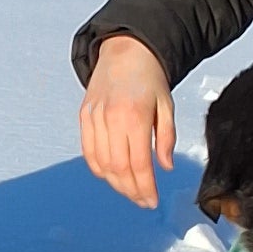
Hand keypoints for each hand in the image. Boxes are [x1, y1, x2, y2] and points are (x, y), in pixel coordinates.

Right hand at [79, 35, 175, 208]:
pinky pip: (88, 151)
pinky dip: (98, 168)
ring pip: (102, 163)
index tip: (152, 200)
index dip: (145, 187)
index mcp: (135, 115)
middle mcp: (111, 118)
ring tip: (130, 191)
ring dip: (116, 183)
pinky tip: (111, 176)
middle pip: (119, 168)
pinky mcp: (85, 116)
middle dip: (131, 190)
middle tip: (142, 200)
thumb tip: (165, 166)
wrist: (125, 51)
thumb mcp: (167, 105)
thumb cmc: (149, 78)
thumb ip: (167, 137)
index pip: (139, 163)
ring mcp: (94, 117)